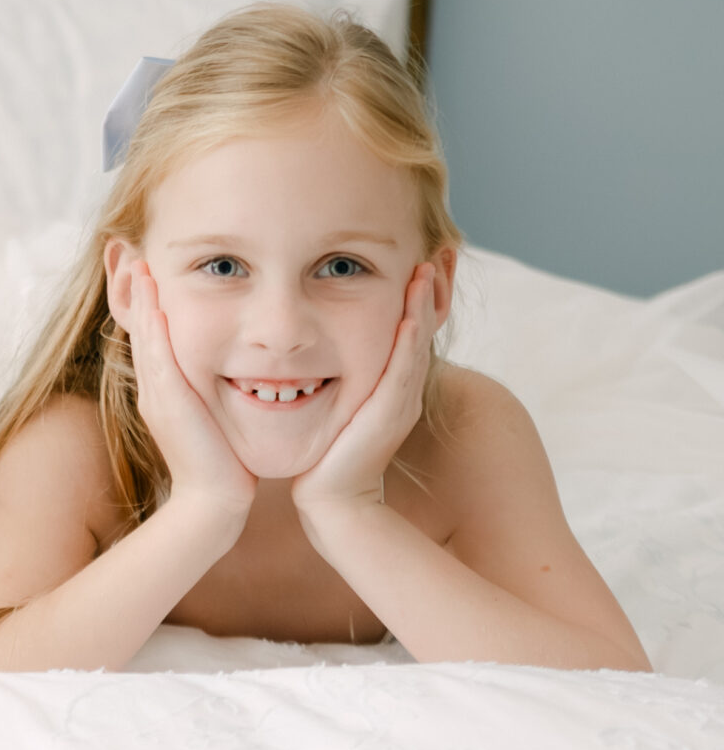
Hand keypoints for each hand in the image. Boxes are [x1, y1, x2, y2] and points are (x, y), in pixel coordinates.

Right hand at [111, 261, 255, 520]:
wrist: (215, 502)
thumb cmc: (225, 465)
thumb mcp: (215, 419)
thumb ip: (215, 393)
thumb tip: (235, 373)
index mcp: (164, 391)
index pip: (151, 336)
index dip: (146, 302)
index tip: (147, 269)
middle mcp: (154, 389)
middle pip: (138, 329)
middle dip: (135, 291)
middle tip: (130, 254)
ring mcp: (157, 396)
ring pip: (144, 337)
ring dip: (140, 300)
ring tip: (138, 265)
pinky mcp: (169, 403)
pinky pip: (158, 358)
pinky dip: (155, 329)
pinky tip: (156, 304)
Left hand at [293, 263, 440, 524]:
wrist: (329, 502)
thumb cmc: (323, 457)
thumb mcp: (332, 407)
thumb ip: (329, 378)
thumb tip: (307, 353)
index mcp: (389, 383)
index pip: (409, 326)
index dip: (417, 292)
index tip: (420, 254)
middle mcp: (402, 388)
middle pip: (423, 326)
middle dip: (432, 288)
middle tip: (442, 248)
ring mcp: (401, 400)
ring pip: (418, 341)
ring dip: (425, 303)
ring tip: (431, 266)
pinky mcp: (391, 412)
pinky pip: (404, 368)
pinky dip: (410, 339)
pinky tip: (411, 313)